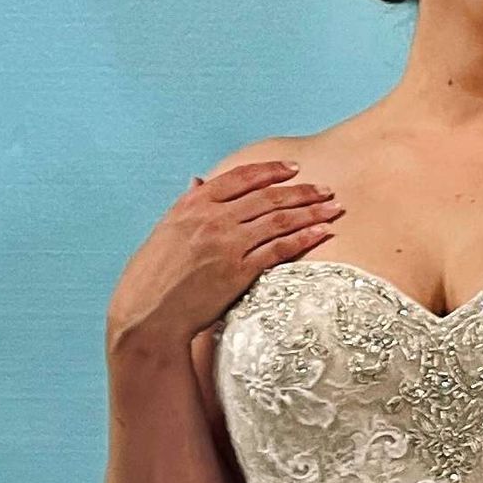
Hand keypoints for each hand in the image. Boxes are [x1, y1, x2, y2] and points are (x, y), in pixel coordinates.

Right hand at [104, 156, 343, 354]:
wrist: (149, 313)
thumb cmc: (154, 276)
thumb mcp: (168, 230)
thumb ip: (188, 204)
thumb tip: (197, 181)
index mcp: (195, 203)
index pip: (241, 177)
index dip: (271, 171)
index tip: (293, 168)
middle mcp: (213, 218)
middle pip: (267, 196)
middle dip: (302, 191)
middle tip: (326, 189)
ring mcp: (228, 244)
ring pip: (279, 220)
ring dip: (311, 212)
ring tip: (333, 208)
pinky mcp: (239, 271)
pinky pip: (280, 250)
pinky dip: (304, 238)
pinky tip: (322, 233)